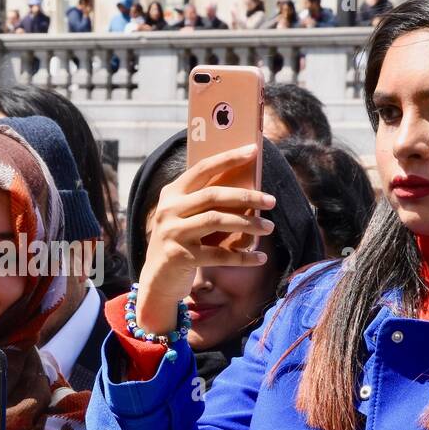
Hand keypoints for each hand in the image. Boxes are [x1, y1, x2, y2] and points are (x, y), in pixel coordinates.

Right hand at [134, 143, 274, 332]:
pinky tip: (259, 258)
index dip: (228, 158)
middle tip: (271, 200)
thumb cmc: (181, 243)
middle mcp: (168, 210)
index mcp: (171, 194)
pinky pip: (219, 254)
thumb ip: (206, 203)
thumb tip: (249, 190)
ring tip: (268, 227)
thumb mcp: (186, 218)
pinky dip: (242, 257)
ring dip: (248, 223)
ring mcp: (172, 233)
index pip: (202, 168)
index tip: (254, 149)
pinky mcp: (180, 256)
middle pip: (213, 195)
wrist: (157, 280)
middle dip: (246, 196)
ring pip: (217, 221)